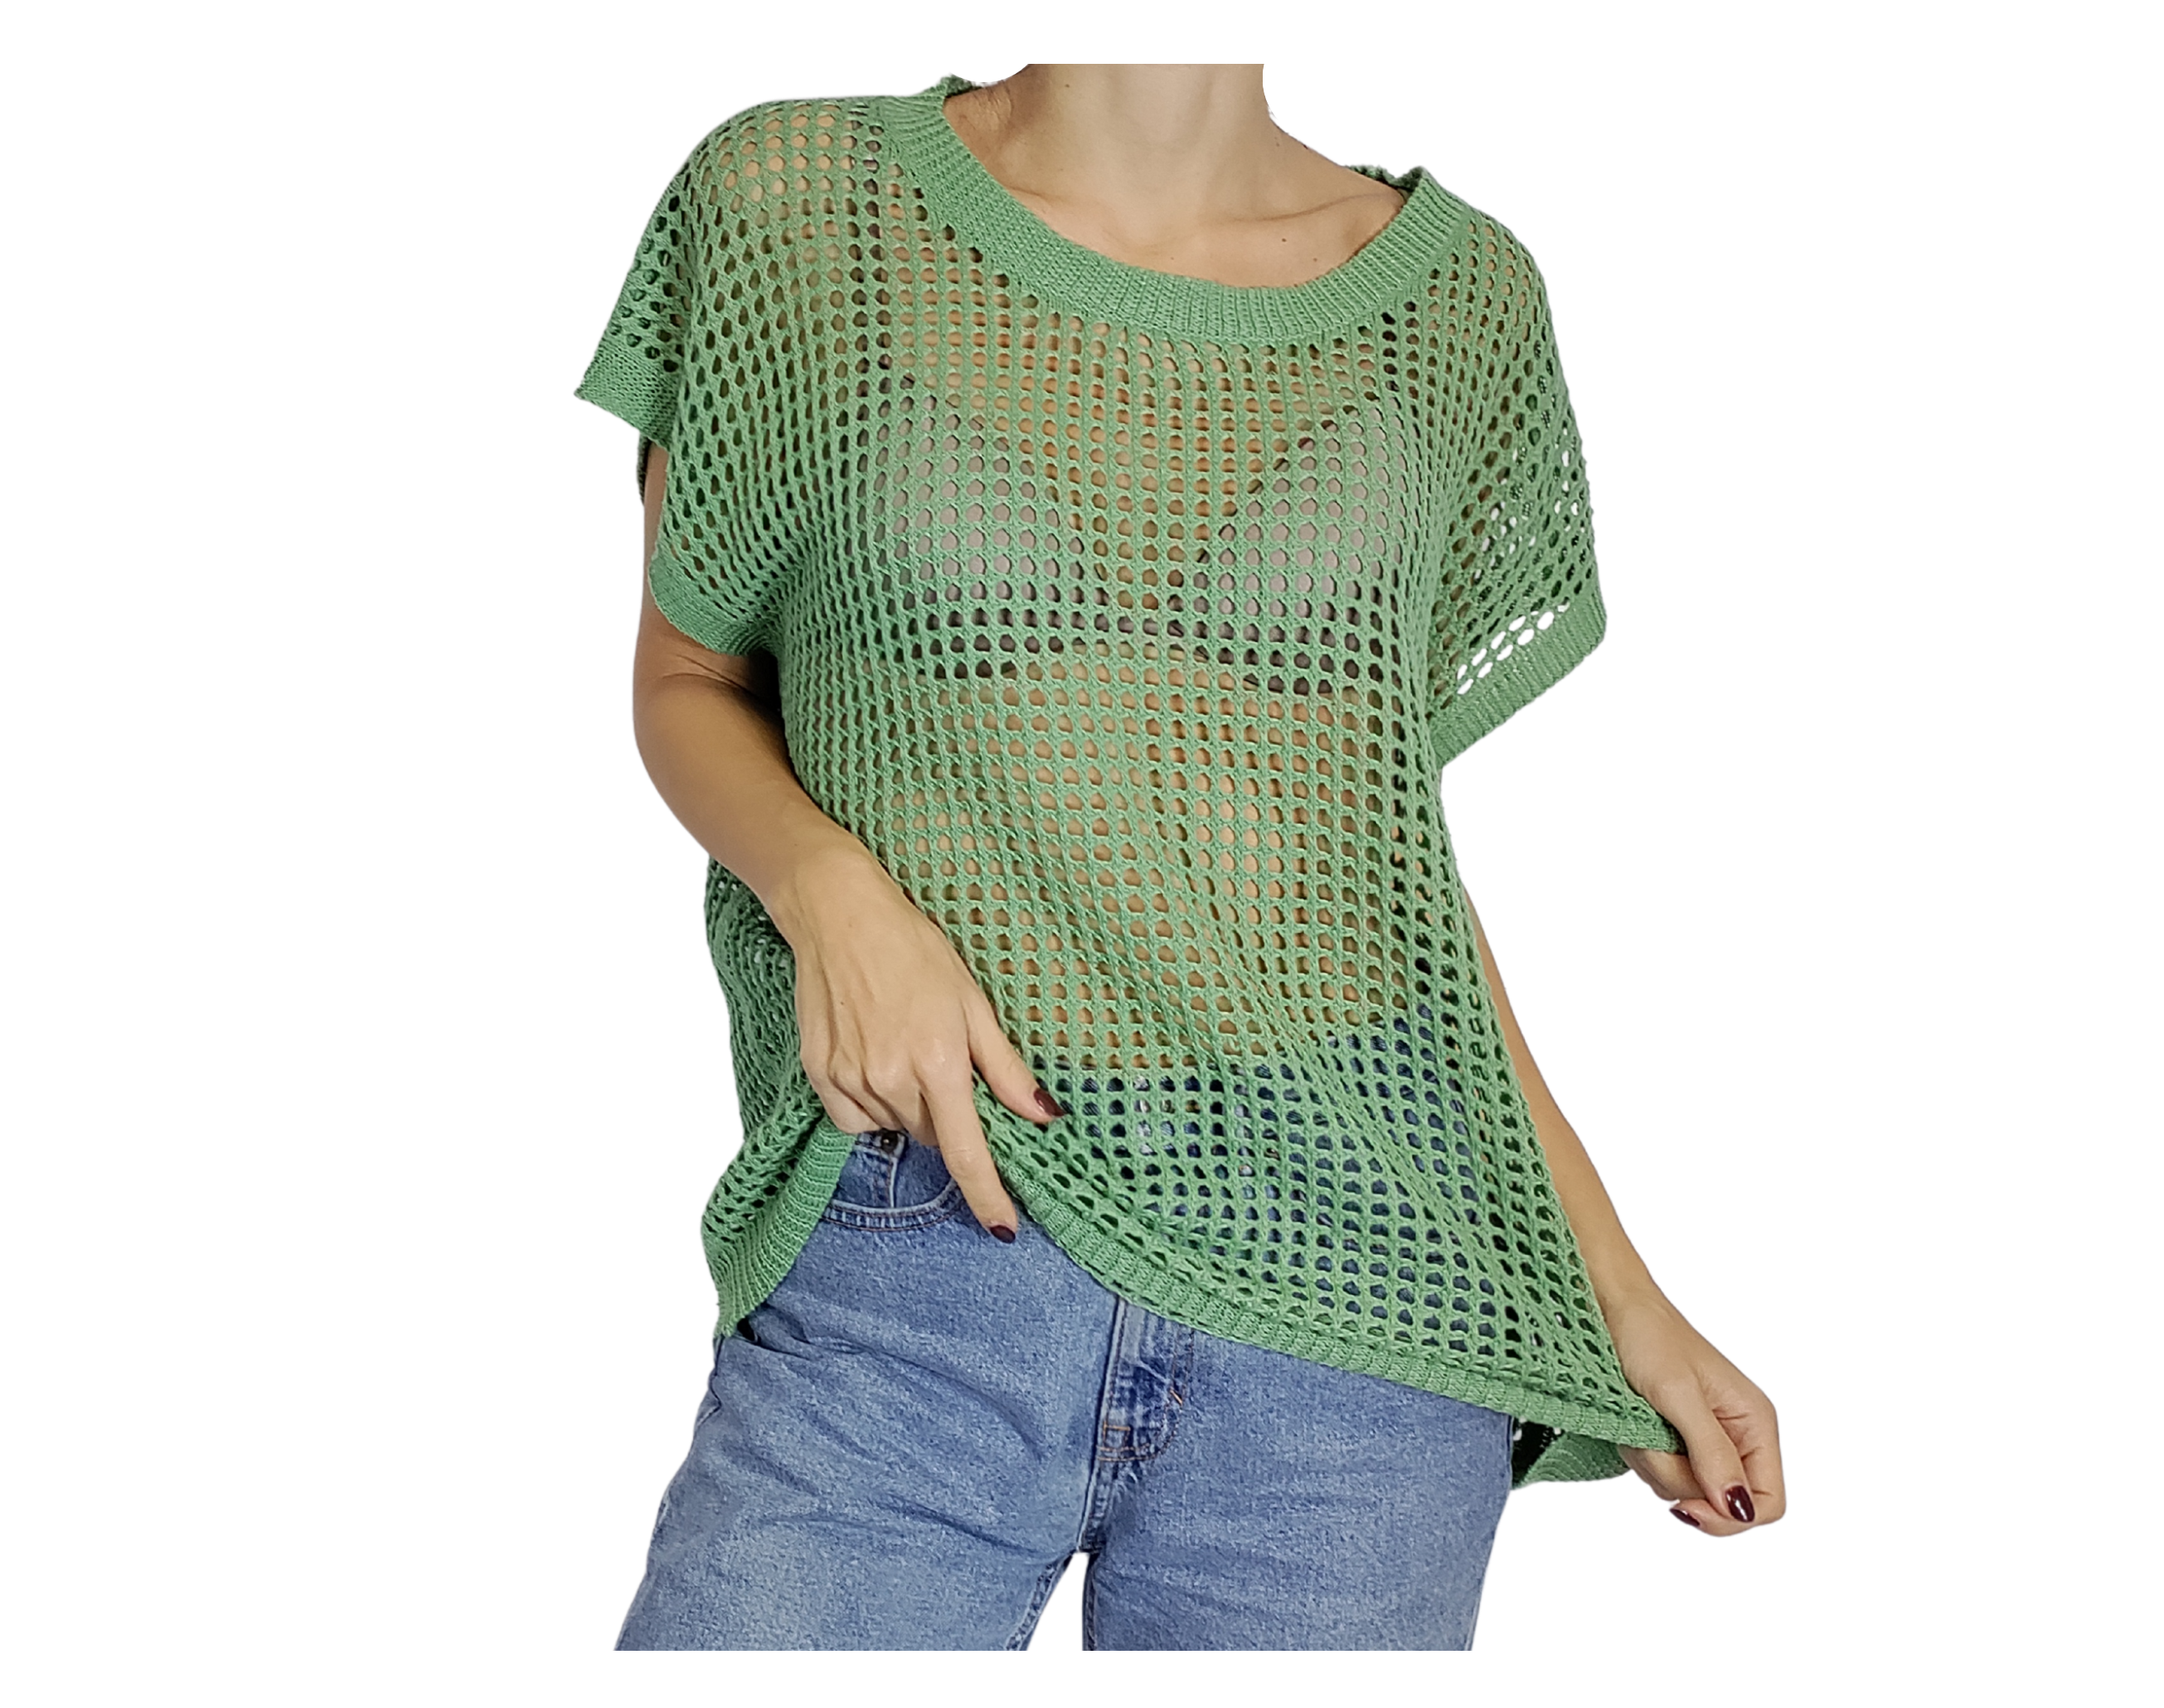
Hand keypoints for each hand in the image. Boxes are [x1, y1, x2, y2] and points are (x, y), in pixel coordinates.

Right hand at [777, 842, 1058, 1239]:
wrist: (837, 915)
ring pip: (894, 1127)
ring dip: (907, 1105)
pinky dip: (870, 1104)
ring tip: (901, 1044)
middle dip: (944, 1113)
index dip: (987, 1195)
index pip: (966, 1152)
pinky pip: (854, 1119)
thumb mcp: (973, 1002)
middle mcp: (891, 1079)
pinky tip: (872, 1058)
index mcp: (938, 1063)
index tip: (1003, 1228)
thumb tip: (1044, 1115)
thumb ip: (1005, 1067)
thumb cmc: (913, 948)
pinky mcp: (818, 1075)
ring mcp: (850, 1079)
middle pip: (931, 1135)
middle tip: (940, 1059)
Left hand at [1607, 1293, 1785, 1536]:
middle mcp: (1738, 1437)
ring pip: (1682, 1490)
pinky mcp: (1674, 1439)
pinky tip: (1632, 1420)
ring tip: (1640, 1418)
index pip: (1767, 1504)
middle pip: (1719, 1504)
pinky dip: (1640, 1453)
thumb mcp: (1680, 1396)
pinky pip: (1659, 1472)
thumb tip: (1739, 1509)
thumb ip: (1712, 1453)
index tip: (1685, 1505)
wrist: (1611, 1304)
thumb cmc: (1649, 1337)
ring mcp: (1704, 1440)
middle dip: (1678, 1479)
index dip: (1729, 1517)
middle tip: (1652, 1439)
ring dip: (1652, 1462)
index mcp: (1756, 1424)